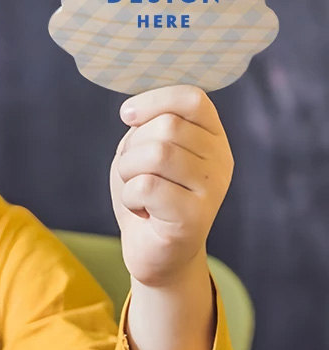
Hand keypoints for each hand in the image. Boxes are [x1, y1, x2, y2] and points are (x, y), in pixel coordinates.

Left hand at [109, 85, 233, 287]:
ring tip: (137, 189)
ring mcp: (213, 190)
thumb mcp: (146, 148)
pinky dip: (130, 195)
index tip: (128, 116)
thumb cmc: (147, 193)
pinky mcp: (195, 218)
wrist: (154, 251)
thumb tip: (134, 110)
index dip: (154, 100)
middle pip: (167, 125)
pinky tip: (142, 210)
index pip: (192, 98)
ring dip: (128, 169)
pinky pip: (147, 186)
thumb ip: (151, 124)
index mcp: (212, 137)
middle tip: (135, 171)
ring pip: (157, 153)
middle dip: (134, 145)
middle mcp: (221, 160)